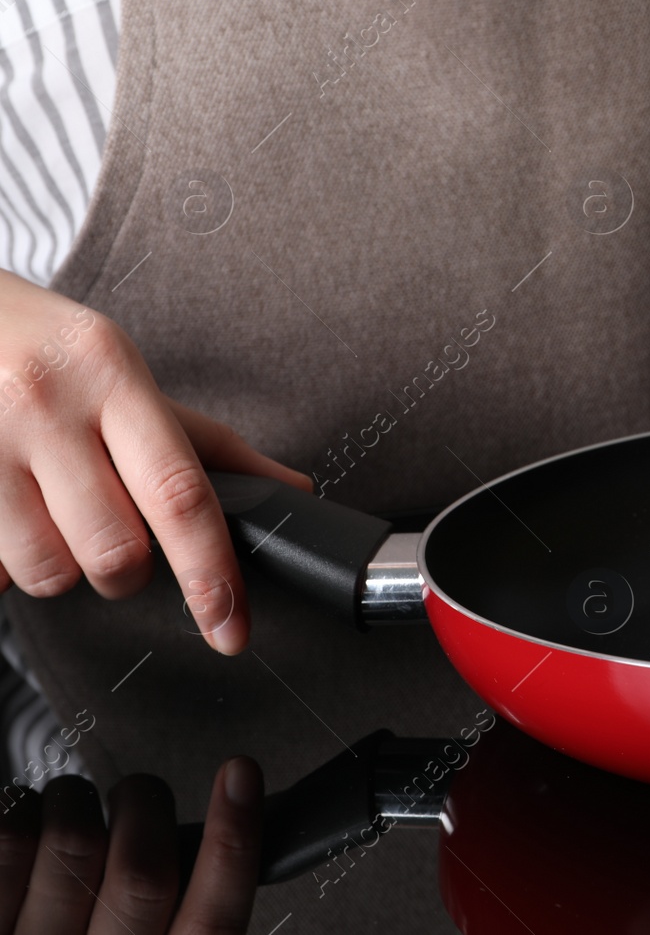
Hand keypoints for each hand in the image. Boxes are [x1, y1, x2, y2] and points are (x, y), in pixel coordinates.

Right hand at [0, 269, 311, 652]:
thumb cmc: (47, 352)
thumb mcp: (125, 374)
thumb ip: (206, 442)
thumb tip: (292, 492)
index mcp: (112, 376)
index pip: (180, 493)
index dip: (212, 572)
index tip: (231, 627)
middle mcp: (45, 405)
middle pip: (115, 551)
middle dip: (127, 570)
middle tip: (116, 534)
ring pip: (47, 571)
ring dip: (62, 566)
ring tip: (53, 516)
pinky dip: (5, 562)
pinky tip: (10, 515)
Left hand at [0, 758, 262, 932]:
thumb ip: (188, 913)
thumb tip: (216, 843)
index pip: (214, 917)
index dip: (233, 840)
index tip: (240, 777)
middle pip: (143, 873)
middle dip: (145, 803)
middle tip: (136, 794)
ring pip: (70, 843)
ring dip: (72, 800)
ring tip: (68, 804)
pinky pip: (5, 843)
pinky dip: (19, 811)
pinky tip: (25, 821)